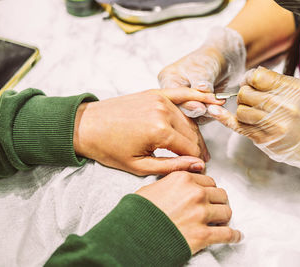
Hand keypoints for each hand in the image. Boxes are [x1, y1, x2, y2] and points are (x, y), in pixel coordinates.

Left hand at [73, 88, 224, 175]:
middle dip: (198, 149)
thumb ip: (172, 166)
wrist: (87, 126)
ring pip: (189, 118)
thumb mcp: (139, 166)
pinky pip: (182, 94)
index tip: (201, 168)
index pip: (190, 148)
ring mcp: (160, 99)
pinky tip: (212, 99)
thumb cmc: (109, 148)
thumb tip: (197, 166)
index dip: (197, 161)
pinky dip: (198, 97)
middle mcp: (163, 111)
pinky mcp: (155, 93)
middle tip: (200, 161)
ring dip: (195, 133)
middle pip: (192, 133)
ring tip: (197, 147)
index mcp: (159, 131)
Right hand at [136, 171, 241, 253]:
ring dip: (224, 217)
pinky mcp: (203, 235)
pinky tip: (236, 236)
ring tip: (220, 221)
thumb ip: (171, 182)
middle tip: (213, 208)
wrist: (131, 236)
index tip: (207, 194)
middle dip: (217, 201)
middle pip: (220, 193)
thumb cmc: (137, 213)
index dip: (207, 188)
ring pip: (226, 211)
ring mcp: (200, 214)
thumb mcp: (152, 188)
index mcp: (183, 179)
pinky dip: (233, 236)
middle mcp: (195, 193)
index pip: (207, 179)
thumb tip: (181, 184)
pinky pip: (227, 234)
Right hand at [158, 27, 245, 118]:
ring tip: (218, 105)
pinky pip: (199, 117)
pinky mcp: (194, 108)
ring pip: (190, 115)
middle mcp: (173, 92)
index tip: (202, 107)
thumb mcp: (204, 69)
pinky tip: (219, 109)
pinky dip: (210, 114)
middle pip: (180, 108)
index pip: (174, 96)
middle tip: (211, 108)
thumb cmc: (209, 59)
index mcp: (168, 79)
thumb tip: (202, 95)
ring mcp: (183, 101)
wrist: (222, 61)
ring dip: (206, 113)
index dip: (187, 103)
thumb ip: (202, 84)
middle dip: (197, 109)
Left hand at [208, 67, 299, 192]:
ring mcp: (273, 125)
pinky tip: (215, 112)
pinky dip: (226, 119)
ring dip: (243, 111)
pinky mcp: (266, 140)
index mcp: (292, 89)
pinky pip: (239, 127)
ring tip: (255, 114)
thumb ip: (277, 83)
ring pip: (241, 111)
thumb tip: (250, 77)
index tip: (251, 84)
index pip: (257, 76)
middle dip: (245, 95)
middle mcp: (282, 106)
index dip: (249, 79)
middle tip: (253, 101)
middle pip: (245, 93)